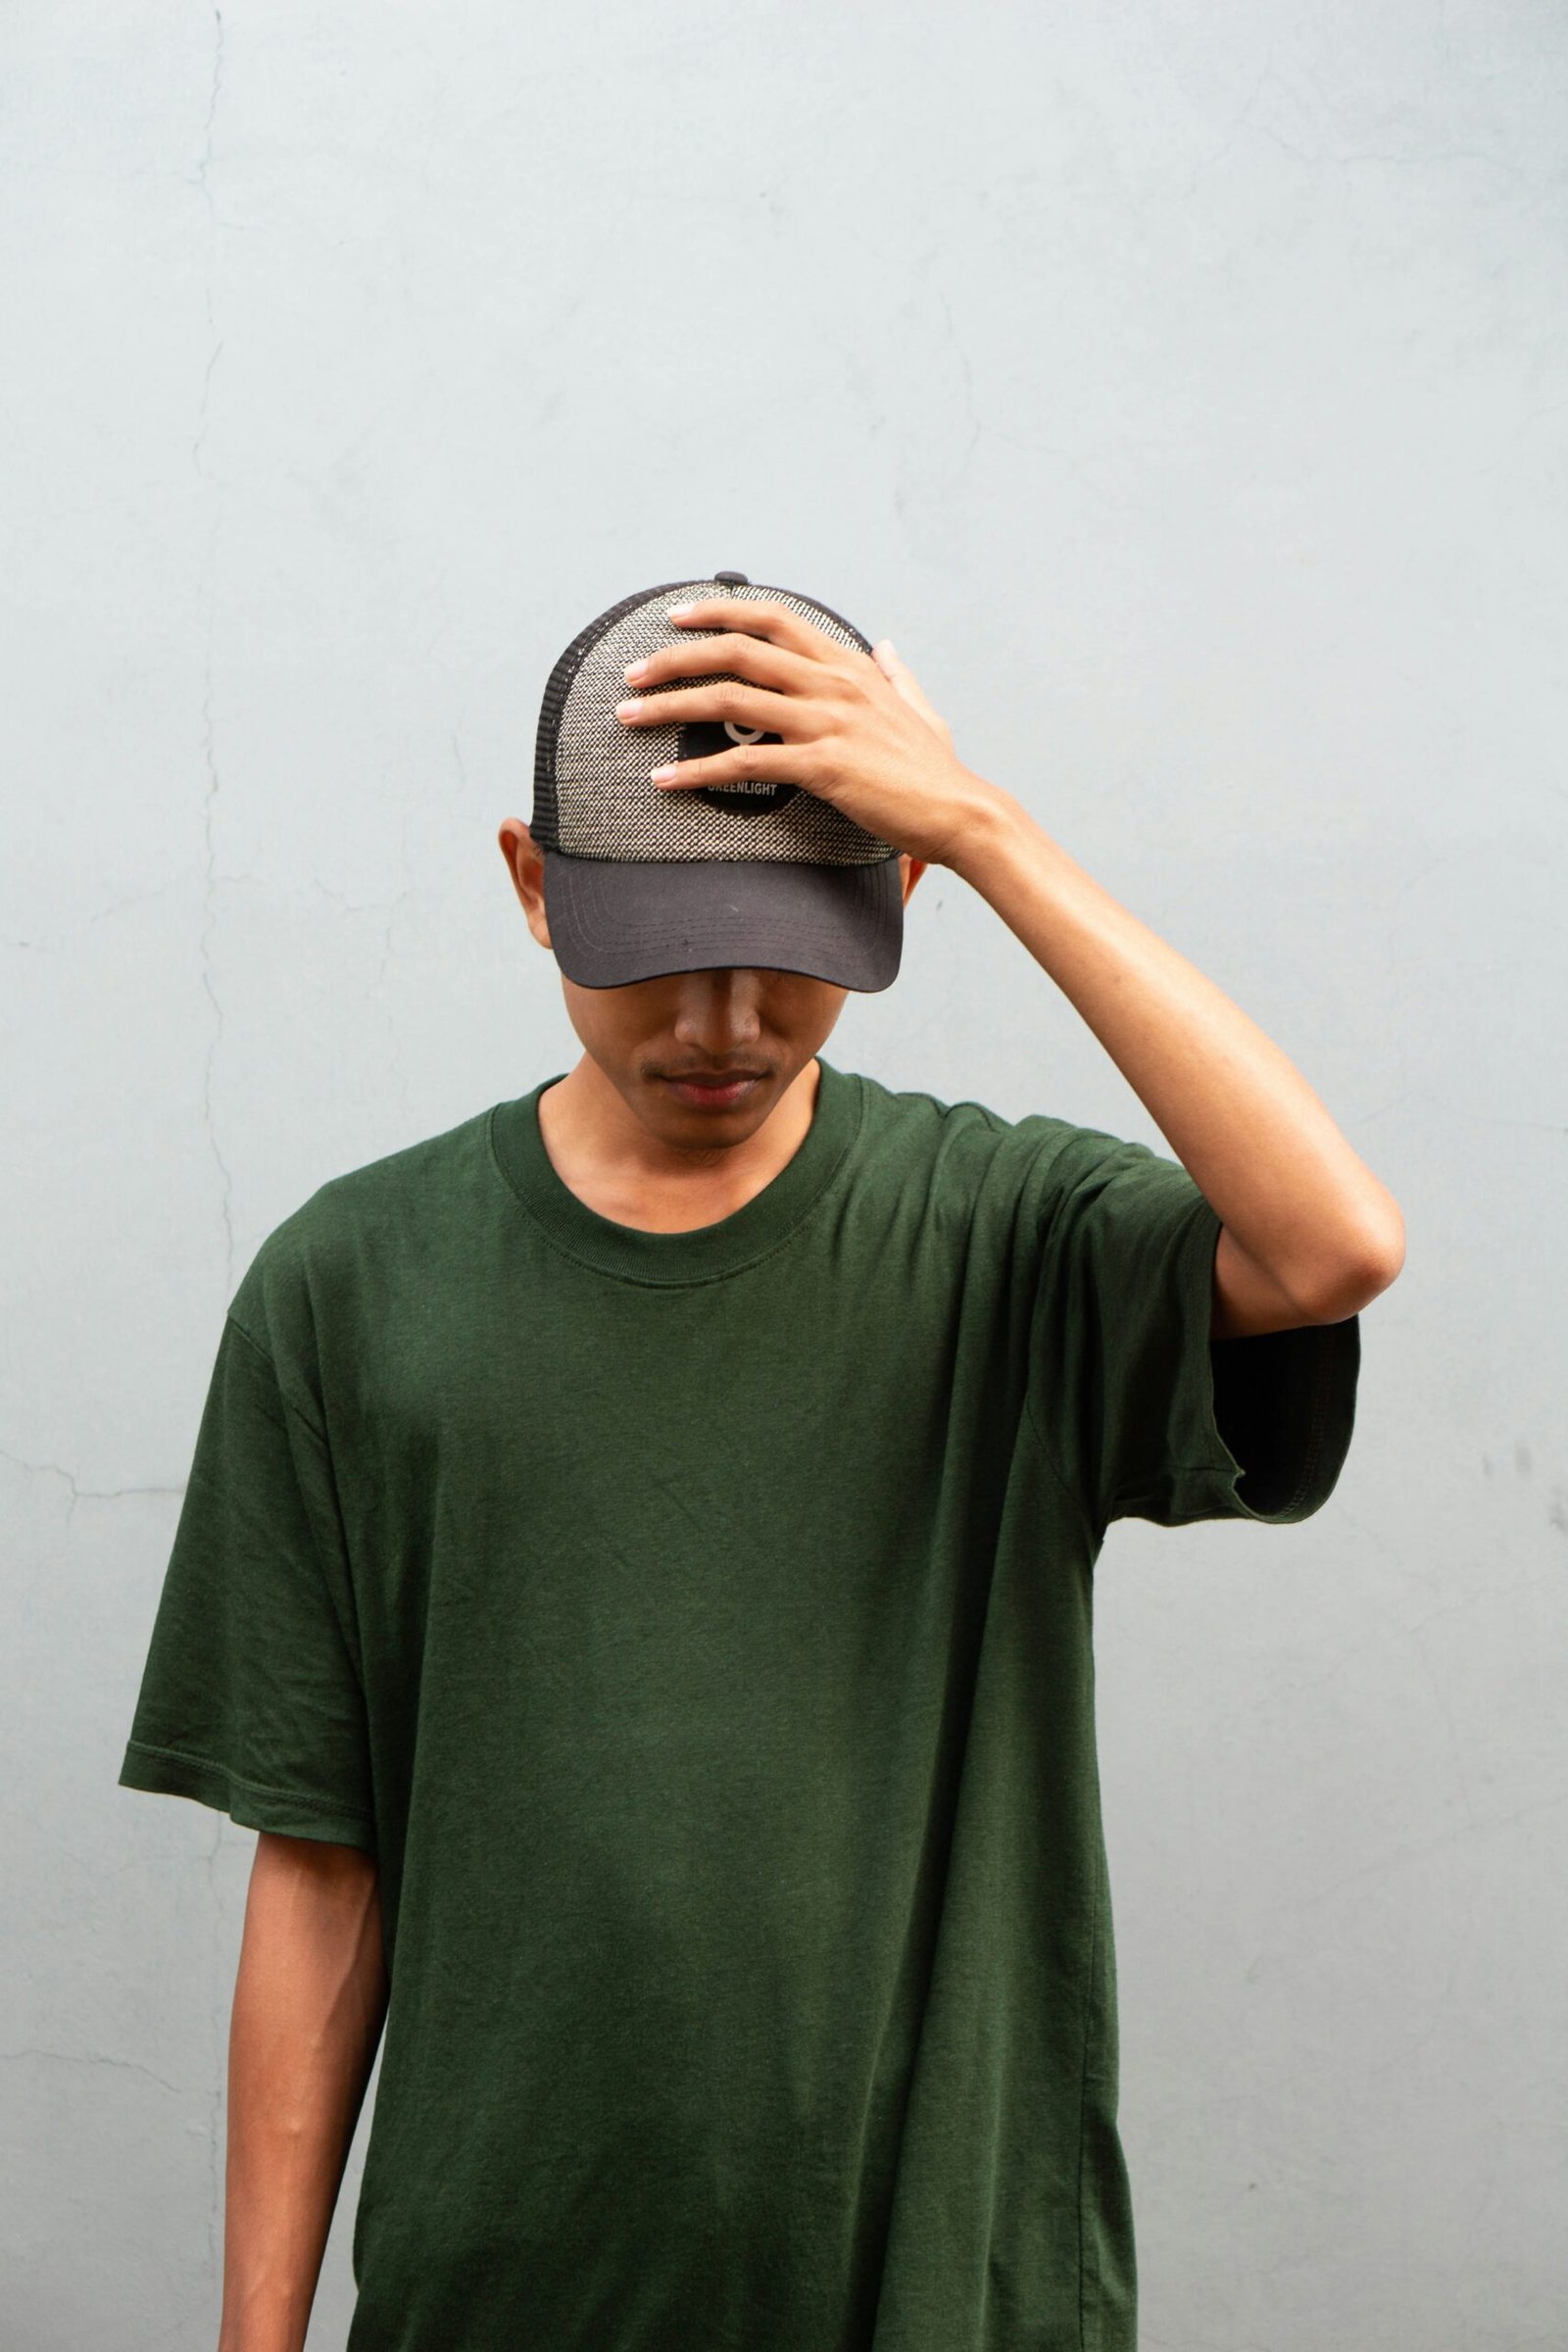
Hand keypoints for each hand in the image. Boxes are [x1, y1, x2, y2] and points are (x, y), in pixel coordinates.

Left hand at [613, 597, 1002, 870]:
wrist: (961, 811)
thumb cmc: (936, 769)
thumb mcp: (919, 707)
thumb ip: (896, 674)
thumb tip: (886, 646)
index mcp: (848, 665)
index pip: (772, 620)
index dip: (718, 612)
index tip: (676, 617)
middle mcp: (832, 683)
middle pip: (735, 650)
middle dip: (674, 657)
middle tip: (632, 672)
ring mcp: (826, 721)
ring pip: (728, 699)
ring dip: (668, 706)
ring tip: (627, 718)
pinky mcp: (822, 766)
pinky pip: (744, 762)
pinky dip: (696, 771)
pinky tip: (665, 780)